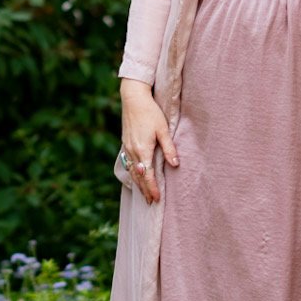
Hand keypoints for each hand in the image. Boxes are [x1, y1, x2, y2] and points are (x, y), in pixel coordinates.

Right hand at [119, 78, 178, 203]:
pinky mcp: (125, 143)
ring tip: (143, 194)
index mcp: (142, 150)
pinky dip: (132, 173)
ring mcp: (127, 147)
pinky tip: (136, 176)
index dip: (152, 188)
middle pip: (138, 176)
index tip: (157, 199)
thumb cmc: (151, 112)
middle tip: (151, 202)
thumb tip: (175, 164)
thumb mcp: (163, 129)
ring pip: (132, 171)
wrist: (133, 98)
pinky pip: (128, 163)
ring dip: (138, 184)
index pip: (147, 175)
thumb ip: (169, 148)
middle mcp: (132, 151)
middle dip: (144, 190)